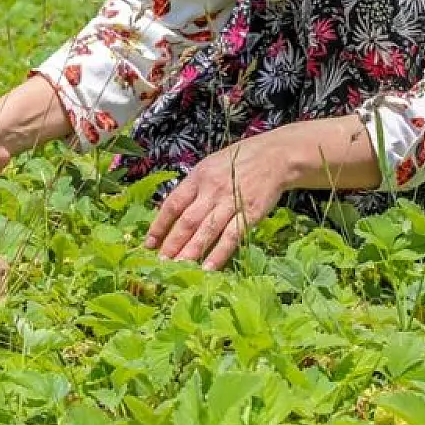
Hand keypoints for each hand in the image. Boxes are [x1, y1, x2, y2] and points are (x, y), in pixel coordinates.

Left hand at [143, 136, 289, 270]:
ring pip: (206, 231)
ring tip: (178, 267)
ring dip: (191, 251)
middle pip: (187, 221)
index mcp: (198, 177)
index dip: (159, 225)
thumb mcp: (210, 166)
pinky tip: (208, 268)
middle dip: (172, 243)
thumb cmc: (239, 161)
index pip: (173, 204)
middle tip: (160, 262)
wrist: (275, 156)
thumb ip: (193, 188)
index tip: (149, 243)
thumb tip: (173, 211)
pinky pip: (231, 237)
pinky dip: (219, 254)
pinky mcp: (250, 213)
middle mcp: (212, 190)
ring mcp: (231, 202)